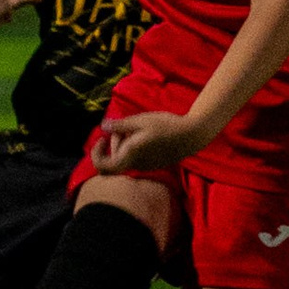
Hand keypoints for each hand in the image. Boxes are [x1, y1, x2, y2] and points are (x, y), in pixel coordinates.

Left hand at [90, 109, 208, 175]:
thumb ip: (119, 126)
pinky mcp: (153, 165)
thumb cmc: (165, 126)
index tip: (102, 138)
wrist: (191, 135)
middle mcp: (136, 166)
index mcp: (130, 156)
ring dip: (125, 143)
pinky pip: (136, 158)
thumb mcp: (140, 121)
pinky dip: (135, 147)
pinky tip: (146, 135)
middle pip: (114, 158)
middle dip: (115, 141)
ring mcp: (145, 167)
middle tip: (125, 126)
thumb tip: (103, 126)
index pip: (102, 166)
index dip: (96, 153)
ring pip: (126, 157)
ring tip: (138, 128)